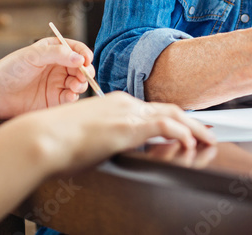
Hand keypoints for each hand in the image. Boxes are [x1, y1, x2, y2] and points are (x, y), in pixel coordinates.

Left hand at [0, 36, 94, 119]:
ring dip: (81, 84)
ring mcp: (57, 84)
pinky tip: (69, 96)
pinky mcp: (54, 100)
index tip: (87, 60)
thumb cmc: (11, 69)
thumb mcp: (33, 55)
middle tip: (85, 75)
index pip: (76, 50)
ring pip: (78, 83)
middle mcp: (58, 67)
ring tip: (75, 86)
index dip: (84, 54)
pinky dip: (73, 97)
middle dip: (85, 71)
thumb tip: (79, 59)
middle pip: (80, 67)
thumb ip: (57, 54)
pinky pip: (70, 98)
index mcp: (53, 52)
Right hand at [22, 91, 216, 172]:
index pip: (151, 108)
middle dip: (190, 121)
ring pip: (174, 115)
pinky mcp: (130, 125)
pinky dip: (184, 134)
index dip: (172, 119)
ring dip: (194, 129)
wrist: (44, 137)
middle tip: (206, 134)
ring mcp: (128, 111)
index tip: (185, 128)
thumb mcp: (85, 136)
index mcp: (113, 103)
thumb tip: (105, 148)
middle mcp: (124, 102)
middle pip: (168, 108)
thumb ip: (102, 138)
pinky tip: (191, 144)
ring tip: (207, 141)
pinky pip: (168, 126)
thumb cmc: (56, 141)